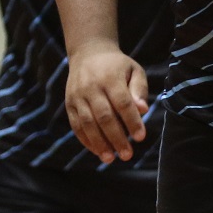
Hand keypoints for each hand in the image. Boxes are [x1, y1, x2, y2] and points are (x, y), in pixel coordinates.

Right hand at [65, 43, 148, 163]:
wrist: (88, 53)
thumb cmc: (117, 67)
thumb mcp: (133, 71)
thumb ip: (139, 89)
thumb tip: (143, 110)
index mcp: (110, 77)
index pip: (122, 103)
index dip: (131, 121)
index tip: (141, 137)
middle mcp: (91, 86)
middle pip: (104, 116)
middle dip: (116, 138)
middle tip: (128, 155)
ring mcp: (77, 95)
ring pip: (87, 123)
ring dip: (99, 143)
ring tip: (111, 159)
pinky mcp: (69, 103)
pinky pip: (76, 125)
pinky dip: (86, 140)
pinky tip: (98, 151)